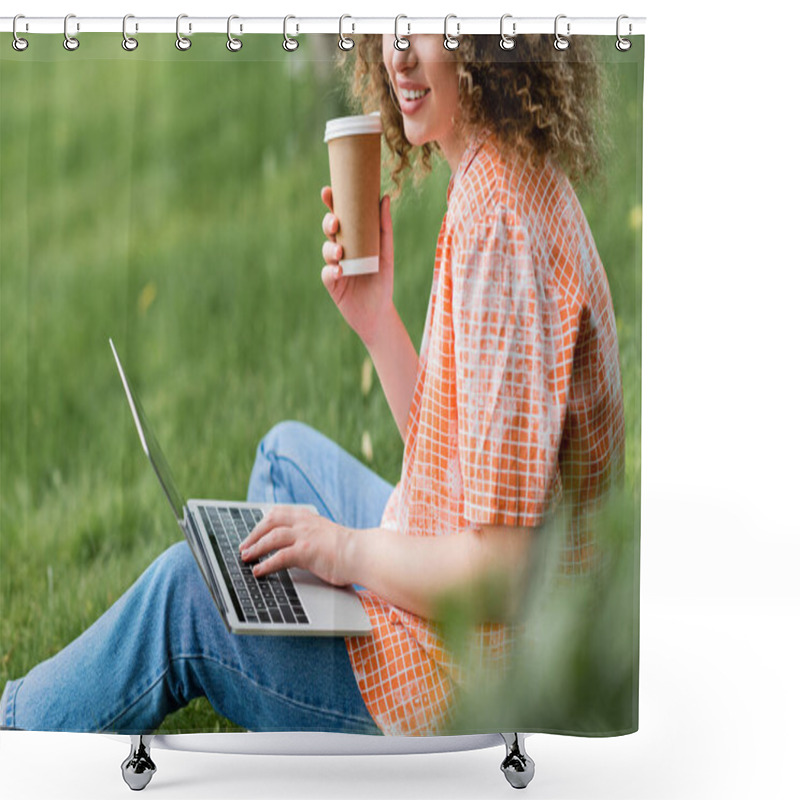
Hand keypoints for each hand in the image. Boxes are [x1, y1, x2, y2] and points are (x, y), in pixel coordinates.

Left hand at [239, 506, 353, 586]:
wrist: (363, 553)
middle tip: (244, 546)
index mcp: (309, 518)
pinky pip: (279, 557)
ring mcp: (305, 536)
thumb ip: (311, 537)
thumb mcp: (326, 536)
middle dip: (254, 533)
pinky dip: (265, 565)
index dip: (263, 522)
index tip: (253, 531)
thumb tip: (298, 549)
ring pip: (271, 537)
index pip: (279, 513)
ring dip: (255, 548)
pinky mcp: (306, 551)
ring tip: (246, 558)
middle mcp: (305, 523)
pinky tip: (258, 572)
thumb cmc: (349, 550)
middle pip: (270, 521)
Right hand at [320, 186, 394, 347]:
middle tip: (335, 222)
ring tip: (340, 251)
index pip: (340, 216)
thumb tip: (384, 197)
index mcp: (353, 238)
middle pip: (329, 230)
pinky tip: (340, 270)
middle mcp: (342, 249)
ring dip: (331, 248)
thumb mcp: (386, 253)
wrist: (378, 311)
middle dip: (328, 223)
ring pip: (326, 249)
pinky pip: (327, 272)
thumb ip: (384, 227)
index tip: (328, 191)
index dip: (332, 203)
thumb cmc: (382, 280)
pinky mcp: (332, 282)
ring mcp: (335, 265)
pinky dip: (332, 270)